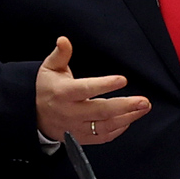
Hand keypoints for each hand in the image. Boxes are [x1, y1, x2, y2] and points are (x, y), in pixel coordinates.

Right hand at [35, 36, 150, 145]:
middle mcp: (70, 112)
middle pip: (101, 111)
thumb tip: (64, 40)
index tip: (123, 80)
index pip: (86, 89)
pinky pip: (103, 137)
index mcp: (63, 93)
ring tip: (144, 108)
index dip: (105, 85)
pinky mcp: (82, 138)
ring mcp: (77, 128)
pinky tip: (130, 119)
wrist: (35, 116)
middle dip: (125, 106)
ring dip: (128, 118)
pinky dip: (119, 129)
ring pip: (105, 126)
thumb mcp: (50, 68)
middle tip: (144, 101)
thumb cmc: (48, 88)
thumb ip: (60, 54)